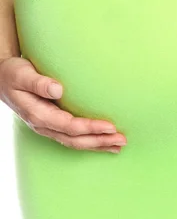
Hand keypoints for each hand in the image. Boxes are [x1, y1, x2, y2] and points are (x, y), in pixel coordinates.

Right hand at [0, 56, 126, 152]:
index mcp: (38, 115)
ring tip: (118, 145)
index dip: (90, 127)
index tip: (110, 126)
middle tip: (122, 140)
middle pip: (75, 139)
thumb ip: (39, 82)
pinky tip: (103, 141)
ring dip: (97, 145)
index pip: (69, 126)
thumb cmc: (13, 73)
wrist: (2, 78)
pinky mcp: (52, 124)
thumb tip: (58, 89)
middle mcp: (43, 125)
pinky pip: (72, 137)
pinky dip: (89, 140)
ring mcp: (48, 127)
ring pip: (75, 142)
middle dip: (99, 141)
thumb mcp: (22, 74)